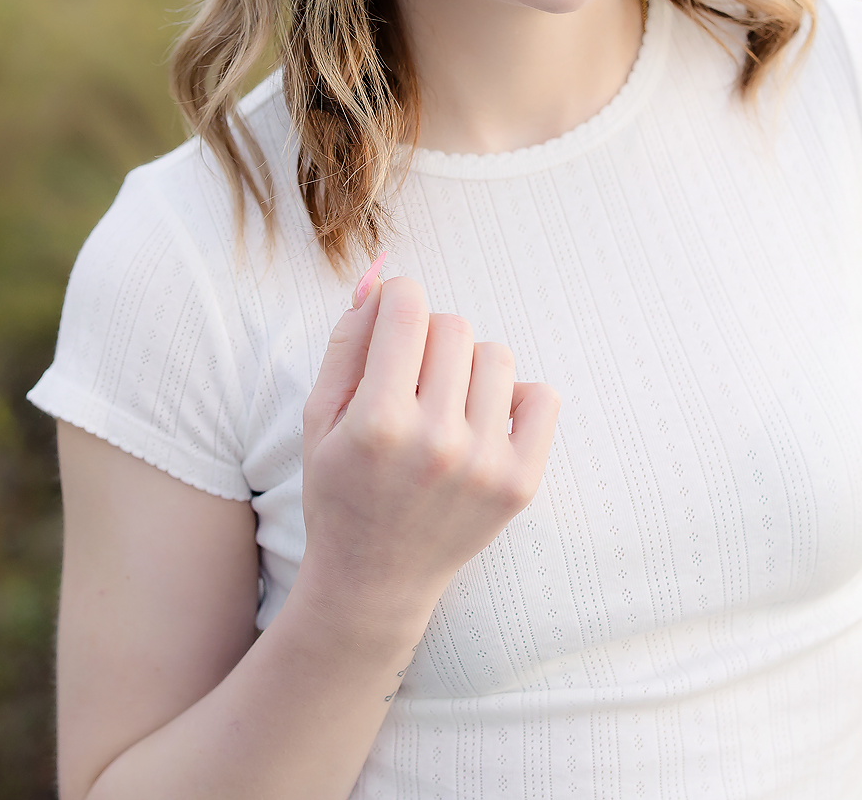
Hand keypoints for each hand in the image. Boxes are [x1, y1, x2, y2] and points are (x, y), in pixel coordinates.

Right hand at [296, 274, 560, 635]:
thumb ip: (348, 340)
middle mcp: (436, 442)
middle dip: (428, 336)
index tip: (391, 320)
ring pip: (496, 355)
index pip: (407, 308)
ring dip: (468, 368)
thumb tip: (383, 281)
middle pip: (453, 326)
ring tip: (444, 405)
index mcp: (378, 422)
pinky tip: (482, 422)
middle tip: (411, 376)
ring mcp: (484, 465)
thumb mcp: (320, 415)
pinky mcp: (520, 483)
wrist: (375, 580)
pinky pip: (541, 396)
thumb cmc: (340, 489)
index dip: (397, 300)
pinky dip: (515, 397)